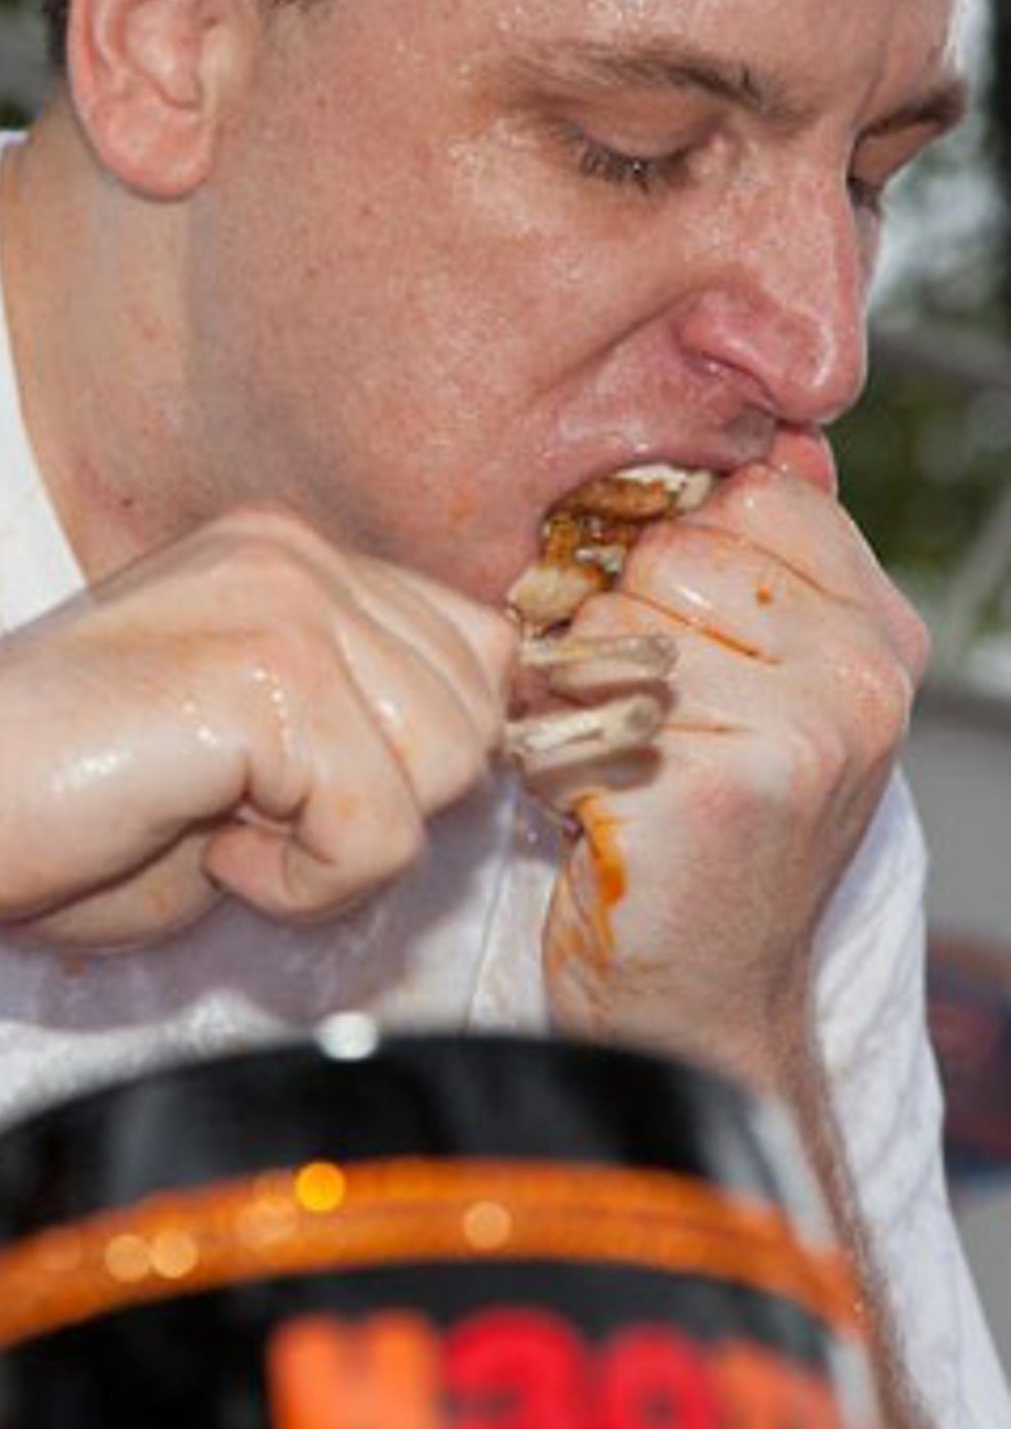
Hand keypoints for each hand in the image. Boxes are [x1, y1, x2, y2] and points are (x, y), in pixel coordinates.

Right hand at [0, 504, 514, 950]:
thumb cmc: (59, 803)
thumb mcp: (241, 745)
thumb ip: (351, 723)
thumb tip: (461, 761)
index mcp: (288, 555)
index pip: (474, 650)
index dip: (412, 759)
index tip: (300, 803)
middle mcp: (297, 553)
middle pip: (475, 710)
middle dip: (383, 804)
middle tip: (245, 820)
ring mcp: (284, 601)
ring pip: (446, 765)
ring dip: (344, 845)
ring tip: (221, 830)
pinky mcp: (265, 675)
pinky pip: (379, 829)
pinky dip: (305, 882)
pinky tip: (209, 852)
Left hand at [524, 460, 928, 1088]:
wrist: (698, 993)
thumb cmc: (700, 825)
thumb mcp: (758, 681)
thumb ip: (767, 561)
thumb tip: (777, 435)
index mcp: (876, 633)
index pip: (751, 492)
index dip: (667, 548)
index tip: (666, 630)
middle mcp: (862, 677)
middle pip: (668, 549)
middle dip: (610, 623)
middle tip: (627, 713)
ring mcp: (804, 733)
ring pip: (612, 619)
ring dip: (574, 687)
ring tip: (612, 758)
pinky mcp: (722, 786)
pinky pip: (577, 702)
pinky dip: (552, 752)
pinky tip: (593, 804)